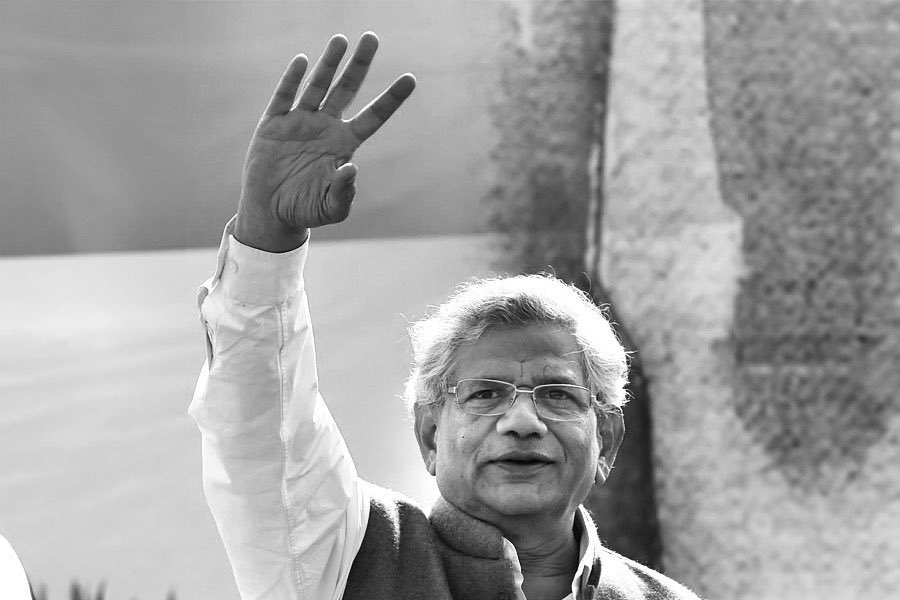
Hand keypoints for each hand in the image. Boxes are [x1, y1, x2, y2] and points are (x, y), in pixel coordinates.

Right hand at [234, 32, 415, 251]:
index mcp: (344, 144)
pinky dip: (292, 80)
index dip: (391, 98)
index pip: (374, 116)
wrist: (270, 212)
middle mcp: (325, 127)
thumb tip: (351, 168)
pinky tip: (302, 61)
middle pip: (346, 89)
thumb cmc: (305, 210)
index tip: (411, 78)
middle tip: (372, 38)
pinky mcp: (274, 124)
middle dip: (359, 64)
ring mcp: (300, 122)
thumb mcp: (330, 209)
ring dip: (328, 63)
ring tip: (341, 40)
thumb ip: (344, 192)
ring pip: (317, 86)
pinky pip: (284, 97)